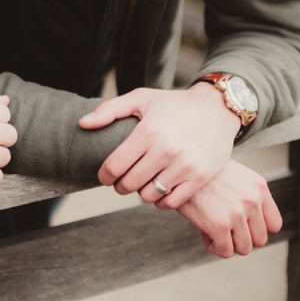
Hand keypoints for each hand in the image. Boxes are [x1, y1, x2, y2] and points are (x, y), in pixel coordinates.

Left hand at [79, 82, 241, 208]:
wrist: (217, 109)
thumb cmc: (174, 104)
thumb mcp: (140, 99)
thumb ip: (109, 110)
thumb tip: (83, 124)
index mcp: (148, 132)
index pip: (115, 166)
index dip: (104, 175)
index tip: (104, 176)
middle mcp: (166, 151)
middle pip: (130, 183)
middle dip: (120, 185)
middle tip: (121, 181)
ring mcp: (185, 166)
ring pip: (150, 194)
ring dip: (141, 192)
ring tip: (141, 183)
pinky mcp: (200, 177)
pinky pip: (173, 201)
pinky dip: (161, 201)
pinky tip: (158, 190)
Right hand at [176, 158, 280, 257]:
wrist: (177, 165)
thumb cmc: (203, 172)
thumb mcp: (235, 176)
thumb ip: (250, 196)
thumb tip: (253, 225)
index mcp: (259, 187)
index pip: (274, 225)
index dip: (257, 229)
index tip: (243, 226)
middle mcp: (251, 200)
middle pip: (260, 239)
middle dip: (241, 237)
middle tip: (225, 228)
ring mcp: (236, 213)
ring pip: (244, 248)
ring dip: (229, 244)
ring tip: (214, 230)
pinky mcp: (218, 225)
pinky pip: (225, 251)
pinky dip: (215, 247)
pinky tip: (205, 234)